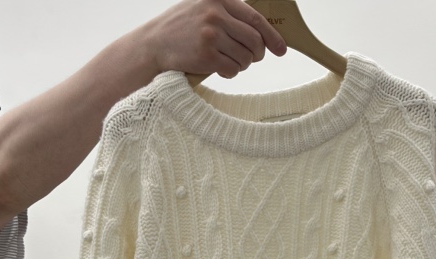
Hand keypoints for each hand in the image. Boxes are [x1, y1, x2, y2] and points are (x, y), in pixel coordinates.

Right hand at [145, 0, 286, 79]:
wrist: (154, 44)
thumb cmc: (182, 29)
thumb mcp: (203, 8)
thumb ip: (228, 13)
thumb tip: (261, 32)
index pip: (255, 18)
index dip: (272, 36)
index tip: (281, 49)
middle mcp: (216, 15)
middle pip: (254, 41)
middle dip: (256, 54)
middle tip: (249, 59)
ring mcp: (212, 35)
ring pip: (245, 58)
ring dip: (241, 65)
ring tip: (227, 61)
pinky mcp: (207, 56)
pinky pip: (233, 70)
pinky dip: (230, 73)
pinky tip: (218, 68)